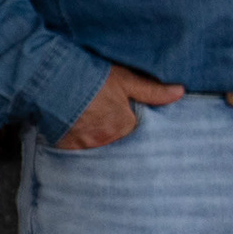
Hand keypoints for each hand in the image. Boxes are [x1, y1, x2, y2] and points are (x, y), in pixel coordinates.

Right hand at [57, 64, 183, 149]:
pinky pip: (79, 157)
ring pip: (100, 150)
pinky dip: (79, 150)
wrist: (52, 79)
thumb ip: (152, 90)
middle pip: (118, 143)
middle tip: (105, 124)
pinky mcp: (69, 150)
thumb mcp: (124, 79)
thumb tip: (180, 92)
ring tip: (91, 130)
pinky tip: (76, 139)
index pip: (134, 131)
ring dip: (97, 143)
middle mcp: (109, 139)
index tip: (121, 118)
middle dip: (114, 136)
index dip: (128, 124)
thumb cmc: (91, 77)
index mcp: (126, 124)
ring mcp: (88, 146)